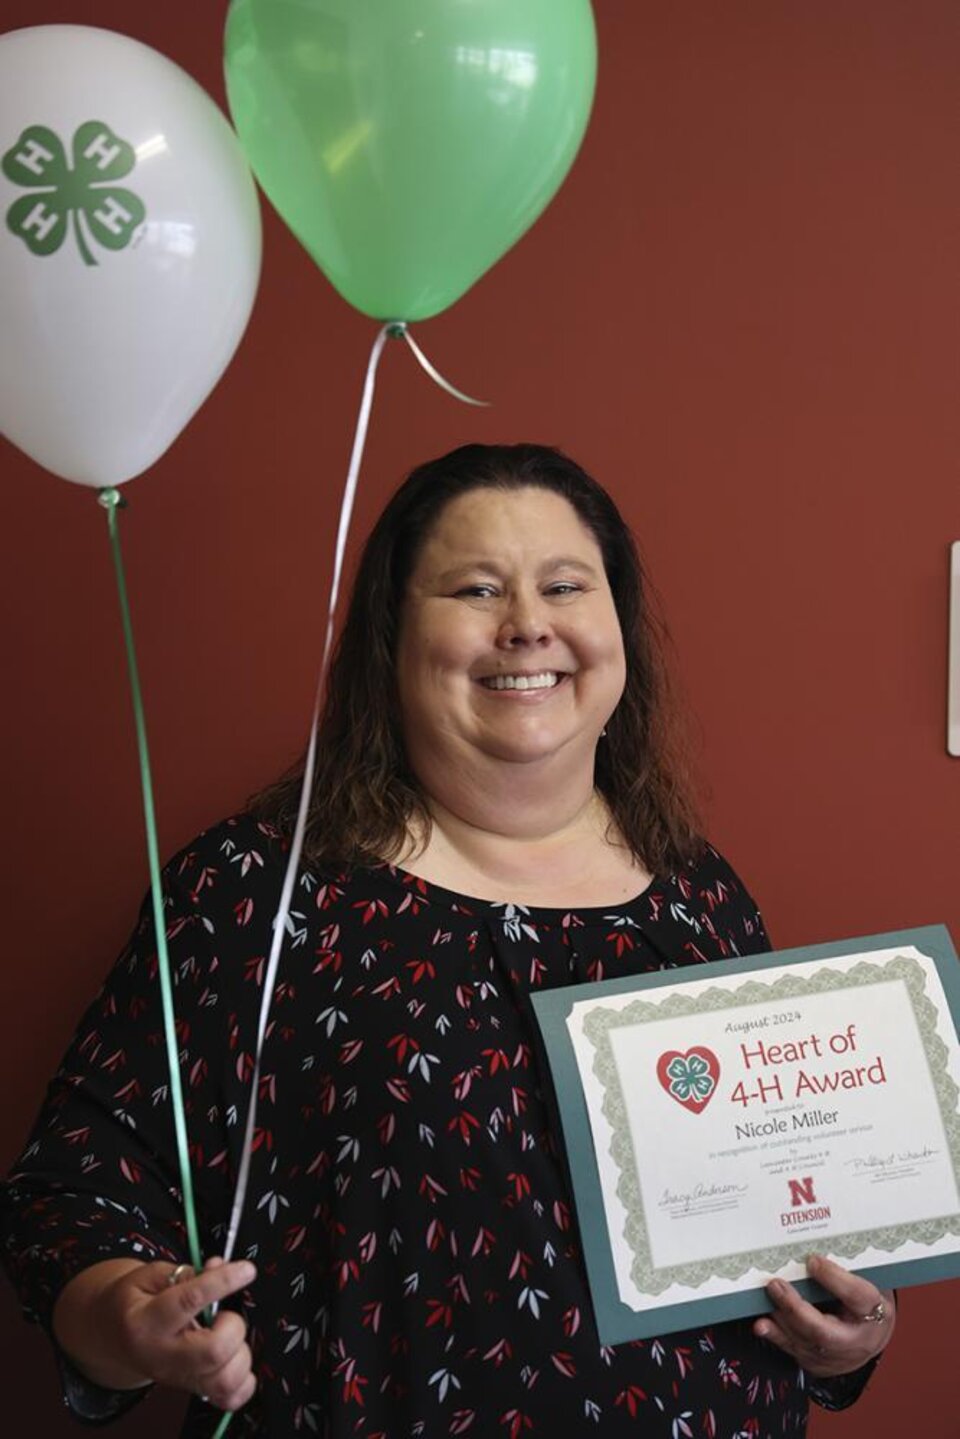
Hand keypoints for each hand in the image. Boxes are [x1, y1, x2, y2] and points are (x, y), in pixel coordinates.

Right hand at [55, 1255, 257, 1410]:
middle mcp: (163, 1356)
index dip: (223, 1282)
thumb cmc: (132, 1302)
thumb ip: (186, 1271)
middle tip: (226, 1313)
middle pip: (213, 1351)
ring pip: (225, 1379)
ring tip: (227, 1334)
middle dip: (233, 1326)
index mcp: (146, 1322)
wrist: (111, 1336)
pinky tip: (235, 1356)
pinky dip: (243, 1379)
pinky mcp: (192, 1390)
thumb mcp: (149, 1275)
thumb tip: (219, 1267)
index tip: (245, 1270)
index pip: (190, 1301)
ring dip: (240, 1352)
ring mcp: (178, 1378)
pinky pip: (229, 1397)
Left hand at [753, 1253, 894, 1376]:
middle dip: (795, 1309)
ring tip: (767, 1298)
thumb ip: (846, 1269)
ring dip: (781, 1320)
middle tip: (776, 1285)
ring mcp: (838, 1358)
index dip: (834, 1279)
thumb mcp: (868, 1280)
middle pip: (824, 1331)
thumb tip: (812, 1255)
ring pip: (805, 1344)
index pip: (857, 1296)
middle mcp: (858, 1341)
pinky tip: (762, 1325)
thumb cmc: (867, 1301)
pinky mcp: (820, 1365)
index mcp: (876, 1312)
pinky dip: (777, 1336)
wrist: (872, 1336)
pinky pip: (796, 1351)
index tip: (812, 1260)